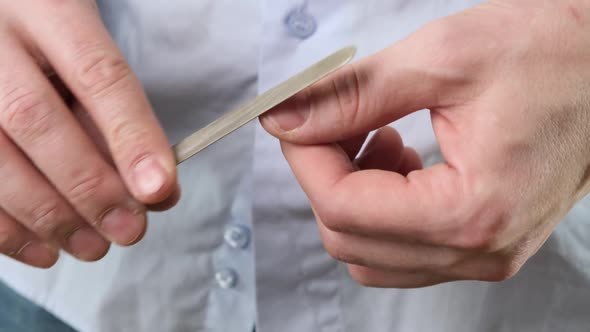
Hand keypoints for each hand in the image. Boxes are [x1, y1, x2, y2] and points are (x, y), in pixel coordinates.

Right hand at [0, 1, 178, 266]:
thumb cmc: (49, 39)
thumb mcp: (86, 54)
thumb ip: (117, 114)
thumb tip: (156, 189)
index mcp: (46, 6)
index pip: (97, 73)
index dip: (131, 135)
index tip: (160, 189)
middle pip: (34, 119)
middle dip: (88, 187)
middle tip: (130, 230)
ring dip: (47, 217)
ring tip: (93, 246)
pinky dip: (5, 229)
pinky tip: (43, 248)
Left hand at [261, 0, 589, 286]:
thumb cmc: (550, 53)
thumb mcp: (441, 59)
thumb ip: (351, 96)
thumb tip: (284, 119)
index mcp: (471, 211)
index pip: (343, 208)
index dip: (305, 158)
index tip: (299, 118)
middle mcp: (478, 251)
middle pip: (348, 238)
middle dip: (325, 176)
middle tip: (337, 122)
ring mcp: (483, 255)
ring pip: (369, 253)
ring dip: (351, 196)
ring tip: (376, 136)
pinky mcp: (483, 245)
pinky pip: (401, 250)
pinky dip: (380, 209)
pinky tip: (400, 159)